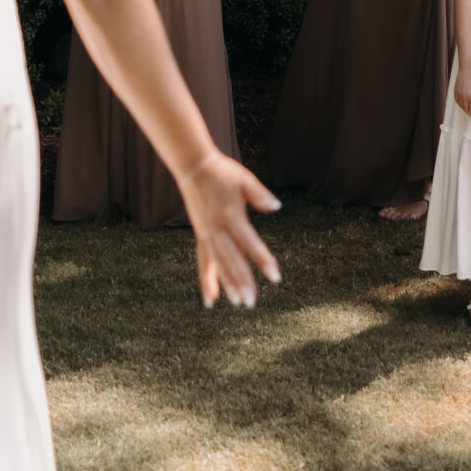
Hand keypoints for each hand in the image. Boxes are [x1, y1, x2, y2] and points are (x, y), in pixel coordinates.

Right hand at [178, 151, 282, 308]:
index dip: (262, 260)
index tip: (275, 276)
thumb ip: (260, 195)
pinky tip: (211, 299)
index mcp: (231, 216)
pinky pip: (204, 262)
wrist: (194, 168)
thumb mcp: (244, 179)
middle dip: (242, 281)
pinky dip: (207, 280)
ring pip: (218, 264)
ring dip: (228, 284)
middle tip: (252, 301)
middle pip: (231, 260)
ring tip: (239, 303)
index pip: (249, 243)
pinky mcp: (201, 236)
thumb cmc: (222, 173)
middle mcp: (217, 229)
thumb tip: (277, 206)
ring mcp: (207, 234)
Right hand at [453, 62, 470, 116]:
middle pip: (465, 109)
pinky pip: (456, 100)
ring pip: (460, 105)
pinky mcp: (455, 90)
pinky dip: (460, 103)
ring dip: (464, 109)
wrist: (468, 67)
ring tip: (469, 109)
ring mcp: (459, 93)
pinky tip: (463, 103)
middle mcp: (464, 96)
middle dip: (470, 112)